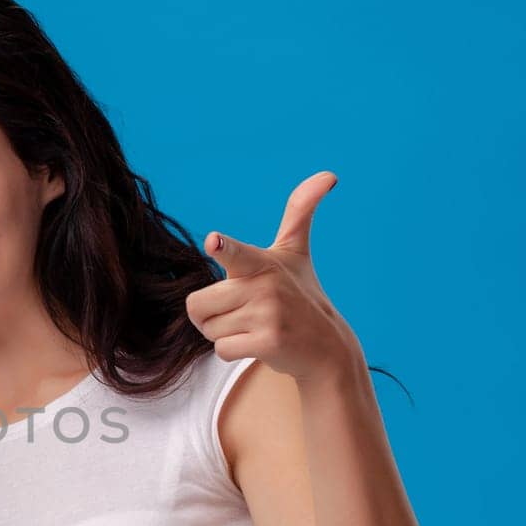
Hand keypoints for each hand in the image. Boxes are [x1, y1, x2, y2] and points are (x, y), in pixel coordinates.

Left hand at [185, 170, 362, 383]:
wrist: (326, 347)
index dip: (222, 247)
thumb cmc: (302, 295)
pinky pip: (221, 350)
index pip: (235, 252)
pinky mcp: (268, 342)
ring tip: (253, 327)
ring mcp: (268, 315)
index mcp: (262, 262)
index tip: (214, 241)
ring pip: (208, 330)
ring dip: (223, 334)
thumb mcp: (297, 252)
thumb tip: (329, 174)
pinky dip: (232, 351)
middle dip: (209, 316)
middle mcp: (264, 286)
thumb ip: (300, 212)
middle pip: (197, 305)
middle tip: (240, 313)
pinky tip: (257, 344)